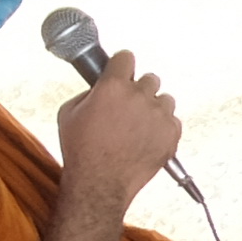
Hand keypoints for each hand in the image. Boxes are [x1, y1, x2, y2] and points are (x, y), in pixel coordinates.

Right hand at [55, 53, 181, 212]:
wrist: (100, 183)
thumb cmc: (81, 151)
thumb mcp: (68, 113)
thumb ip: (88, 93)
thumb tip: (100, 88)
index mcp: (113, 87)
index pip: (126, 57)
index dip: (122, 65)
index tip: (122, 70)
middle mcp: (139, 96)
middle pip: (149, 79)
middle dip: (138, 90)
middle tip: (128, 107)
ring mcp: (158, 114)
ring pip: (164, 99)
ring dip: (154, 108)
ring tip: (138, 126)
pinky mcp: (172, 133)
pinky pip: (173, 120)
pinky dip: (163, 127)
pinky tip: (146, 138)